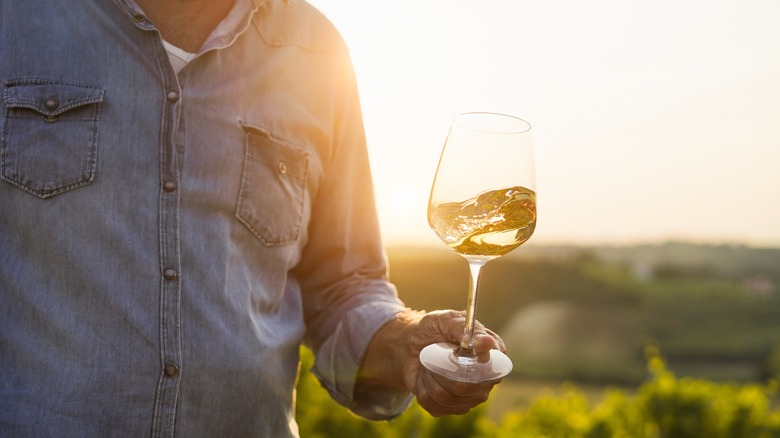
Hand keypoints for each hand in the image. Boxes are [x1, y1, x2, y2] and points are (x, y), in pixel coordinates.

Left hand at [358, 309, 505, 416]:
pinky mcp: (451, 407)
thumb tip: (487, 343)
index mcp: (492, 354)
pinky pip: (435, 406)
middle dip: (445, 371)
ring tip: (429, 363)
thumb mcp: (446, 320)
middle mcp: (486, 379)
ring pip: (449, 398)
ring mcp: (470, 397)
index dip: (477, 365)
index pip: (494, 368)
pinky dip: (424, 390)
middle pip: (469, 389)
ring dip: (432, 378)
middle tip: (434, 354)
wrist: (410, 345)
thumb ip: (466, 329)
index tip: (458, 353)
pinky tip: (425, 377)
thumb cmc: (433, 329)